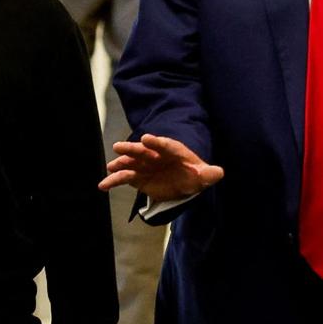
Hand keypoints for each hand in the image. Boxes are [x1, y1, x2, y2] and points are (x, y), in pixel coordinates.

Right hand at [98, 134, 223, 200]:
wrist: (182, 180)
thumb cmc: (193, 175)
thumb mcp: (203, 176)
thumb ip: (209, 174)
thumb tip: (219, 173)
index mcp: (172, 150)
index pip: (164, 144)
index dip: (156, 142)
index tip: (146, 138)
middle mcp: (155, 154)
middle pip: (143, 150)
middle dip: (132, 148)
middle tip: (119, 146)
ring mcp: (144, 165)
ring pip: (130, 162)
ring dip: (120, 163)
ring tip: (110, 166)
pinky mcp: (137, 177)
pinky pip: (123, 178)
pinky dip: (113, 181)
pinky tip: (103, 185)